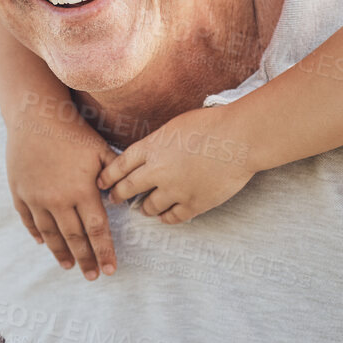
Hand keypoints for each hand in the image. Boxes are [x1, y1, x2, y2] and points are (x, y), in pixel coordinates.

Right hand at [7, 108, 119, 279]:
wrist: (35, 116)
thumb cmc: (73, 131)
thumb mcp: (101, 150)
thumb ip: (116, 174)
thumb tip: (129, 194)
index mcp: (82, 191)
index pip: (97, 230)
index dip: (104, 252)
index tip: (111, 270)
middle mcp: (58, 200)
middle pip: (74, 238)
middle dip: (86, 260)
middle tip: (93, 276)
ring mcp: (36, 198)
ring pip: (50, 234)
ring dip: (61, 253)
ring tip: (69, 266)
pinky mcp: (19, 192)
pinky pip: (28, 220)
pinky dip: (36, 234)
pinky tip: (43, 244)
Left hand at [99, 106, 255, 223]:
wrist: (239, 138)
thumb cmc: (212, 124)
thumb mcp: (176, 126)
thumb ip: (159, 142)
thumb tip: (151, 153)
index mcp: (151, 147)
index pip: (119, 166)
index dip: (108, 176)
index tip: (103, 183)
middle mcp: (157, 171)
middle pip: (127, 189)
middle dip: (118, 195)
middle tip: (116, 199)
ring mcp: (175, 190)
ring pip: (149, 207)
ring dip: (145, 208)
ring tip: (145, 208)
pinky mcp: (194, 203)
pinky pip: (172, 218)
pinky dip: (167, 218)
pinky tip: (166, 216)